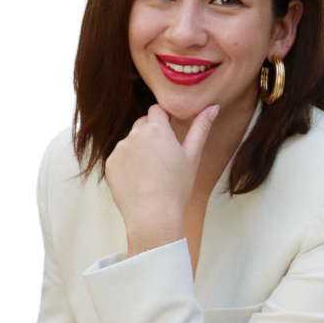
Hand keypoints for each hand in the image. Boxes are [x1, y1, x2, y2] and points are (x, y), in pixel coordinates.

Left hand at [105, 104, 218, 254]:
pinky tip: (139, 181)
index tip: (169, 135)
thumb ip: (201, 128)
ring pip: (131, 142)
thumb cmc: (176, 187)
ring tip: (151, 173)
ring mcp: (120, 149)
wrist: (153, 215)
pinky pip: (120, 158)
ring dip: (139, 150)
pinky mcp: (110, 164)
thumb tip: (213, 107)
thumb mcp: (192, 156)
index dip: (164, 120)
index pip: (157, 110)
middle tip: (162, 157)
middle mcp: (135, 134)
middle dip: (151, 134)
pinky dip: (128, 165)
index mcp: (157, 128)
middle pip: (143, 124)